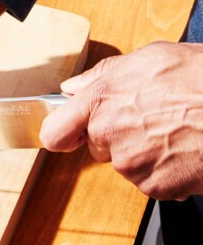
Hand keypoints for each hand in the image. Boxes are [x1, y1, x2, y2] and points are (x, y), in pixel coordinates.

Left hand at [40, 41, 202, 199]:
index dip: (61, 133)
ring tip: (174, 131)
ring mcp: (131, 163)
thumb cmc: (200, 79)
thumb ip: (103, 74)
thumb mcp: (148, 58)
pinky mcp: (155, 186)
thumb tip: (73, 86)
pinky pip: (150, 181)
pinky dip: (165, 171)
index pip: (55, 131)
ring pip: (125, 163)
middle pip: (97, 145)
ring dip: (143, 153)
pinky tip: (184, 150)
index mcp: (101, 100)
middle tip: (150, 119)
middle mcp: (109, 133)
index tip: (68, 134)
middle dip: (116, 135)